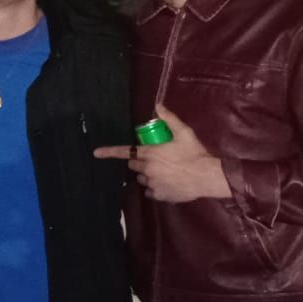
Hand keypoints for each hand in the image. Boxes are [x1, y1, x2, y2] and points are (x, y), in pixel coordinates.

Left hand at [94, 104, 231, 202]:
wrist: (206, 177)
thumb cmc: (194, 153)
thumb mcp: (184, 132)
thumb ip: (169, 119)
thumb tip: (158, 106)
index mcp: (150, 153)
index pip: (124, 152)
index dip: (109, 152)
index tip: (96, 153)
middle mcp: (147, 169)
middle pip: (134, 165)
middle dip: (140, 161)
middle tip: (155, 159)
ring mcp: (152, 184)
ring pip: (142, 179)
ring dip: (148, 174)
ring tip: (164, 172)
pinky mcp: (160, 195)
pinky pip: (151, 191)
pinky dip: (155, 188)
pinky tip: (167, 183)